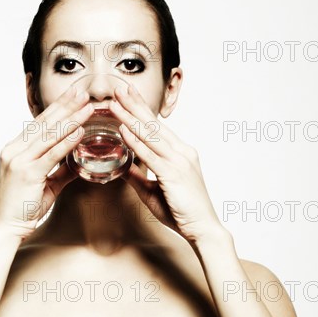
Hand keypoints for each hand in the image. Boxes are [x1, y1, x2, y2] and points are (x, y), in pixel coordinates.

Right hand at [0, 85, 93, 241]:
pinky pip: (51, 154)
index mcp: (15, 149)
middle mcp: (14, 150)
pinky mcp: (27, 173)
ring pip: (49, 135)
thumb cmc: (23, 207)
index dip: (59, 108)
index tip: (75, 96)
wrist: (6, 228)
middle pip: (45, 123)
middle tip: (83, 91)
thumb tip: (79, 164)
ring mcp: (19, 160)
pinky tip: (80, 132)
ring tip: (88, 107)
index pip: (40, 123)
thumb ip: (61, 172)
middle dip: (66, 106)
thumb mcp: (45, 185)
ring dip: (71, 119)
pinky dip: (66, 142)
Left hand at [109, 84, 227, 245]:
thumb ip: (139, 176)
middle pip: (153, 124)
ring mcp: (179, 161)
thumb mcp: (154, 191)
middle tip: (119, 88)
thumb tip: (122, 167)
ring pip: (151, 135)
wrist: (203, 228)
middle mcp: (181, 152)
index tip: (126, 96)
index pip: (157, 127)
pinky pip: (151, 155)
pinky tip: (123, 131)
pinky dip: (136, 142)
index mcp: (179, 153)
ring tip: (114, 103)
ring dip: (130, 118)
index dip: (140, 110)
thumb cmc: (181, 211)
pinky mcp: (174, 174)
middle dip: (134, 105)